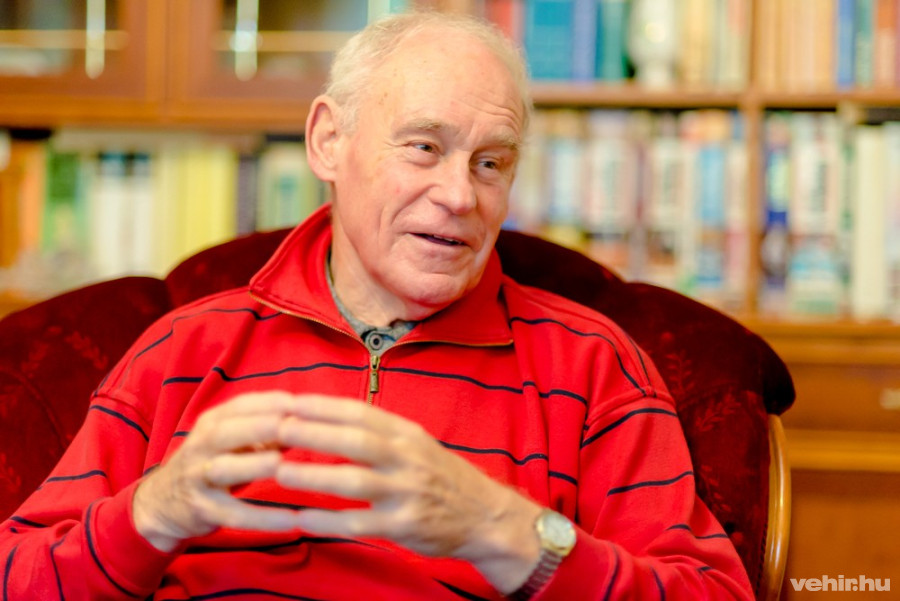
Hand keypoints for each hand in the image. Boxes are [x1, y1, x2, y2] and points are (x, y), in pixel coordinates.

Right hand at [132, 392, 305, 551]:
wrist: (162, 503)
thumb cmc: (212, 462)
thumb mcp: (232, 441)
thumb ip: (268, 432)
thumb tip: (309, 420)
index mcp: (211, 423)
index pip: (239, 406)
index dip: (269, 402)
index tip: (302, 402)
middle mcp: (200, 446)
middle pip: (225, 432)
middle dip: (256, 426)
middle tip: (287, 424)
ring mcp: (198, 478)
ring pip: (224, 469)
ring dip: (252, 464)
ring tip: (279, 462)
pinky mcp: (204, 510)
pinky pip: (234, 514)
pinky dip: (262, 518)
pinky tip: (290, 521)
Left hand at [273, 394, 542, 593]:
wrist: (486, 516)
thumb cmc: (441, 477)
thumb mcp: (416, 444)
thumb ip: (379, 433)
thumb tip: (328, 416)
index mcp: (407, 434)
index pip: (360, 412)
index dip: (323, 406)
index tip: (290, 401)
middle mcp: (407, 458)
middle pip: (355, 440)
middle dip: (313, 433)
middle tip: (276, 428)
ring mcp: (406, 493)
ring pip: (354, 481)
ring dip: (314, 475)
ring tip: (279, 471)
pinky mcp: (404, 526)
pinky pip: (358, 523)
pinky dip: (326, 520)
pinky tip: (299, 518)